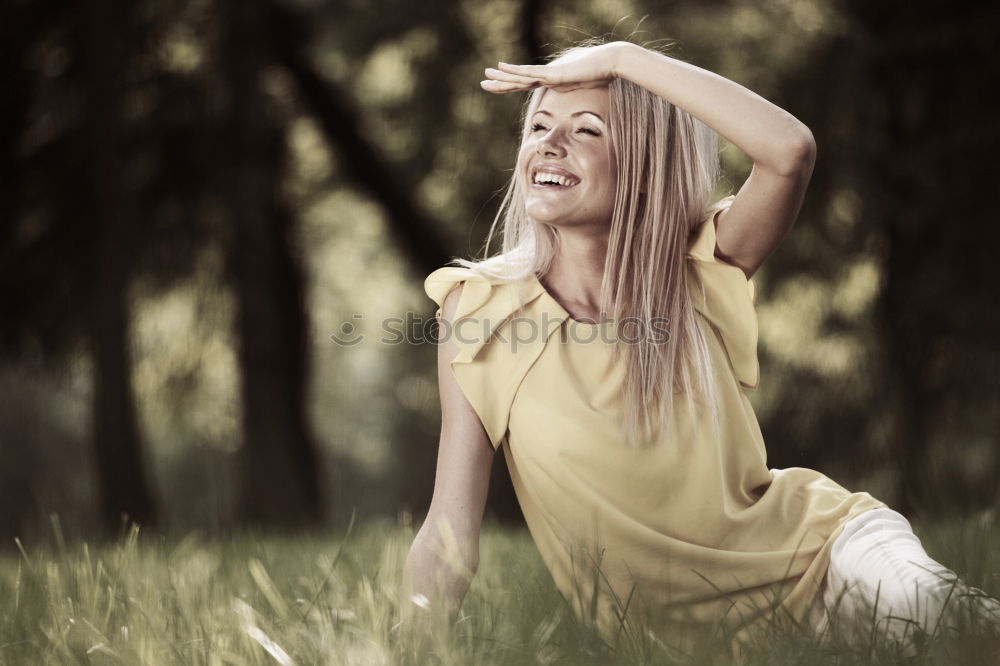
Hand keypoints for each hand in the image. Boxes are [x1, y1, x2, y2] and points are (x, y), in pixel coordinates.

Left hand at [480, 42, 634, 93]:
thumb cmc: (601, 76)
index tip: (497, 87)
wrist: (610, 64)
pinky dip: (514, 71)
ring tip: (486, 74)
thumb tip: (573, 106)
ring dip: (502, 76)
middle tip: (483, 81)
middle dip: (501, 82)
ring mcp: (549, 73)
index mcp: (552, 81)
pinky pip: (530, 73)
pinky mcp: (553, 73)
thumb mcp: (583, 91)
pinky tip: (501, 67)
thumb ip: (575, 96)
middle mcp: (547, 76)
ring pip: (520, 76)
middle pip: (519, 81)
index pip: (526, 85)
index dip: (511, 86)